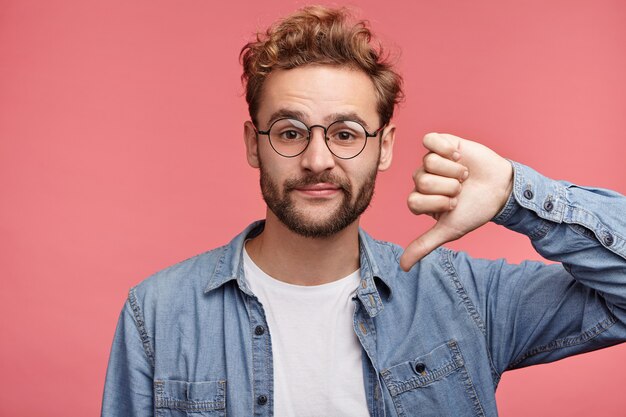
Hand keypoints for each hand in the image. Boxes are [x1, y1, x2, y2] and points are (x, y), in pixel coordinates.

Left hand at [399, 133, 513, 270]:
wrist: (501, 189)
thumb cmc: (475, 210)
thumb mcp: (449, 230)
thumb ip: (423, 245)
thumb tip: (403, 267)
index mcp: (420, 200)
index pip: (413, 201)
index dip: (437, 203)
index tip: (453, 205)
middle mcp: (422, 180)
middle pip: (421, 181)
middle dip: (447, 187)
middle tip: (460, 189)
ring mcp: (431, 161)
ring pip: (428, 162)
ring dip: (452, 170)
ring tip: (464, 174)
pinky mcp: (441, 143)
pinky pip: (430, 140)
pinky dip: (446, 149)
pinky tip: (459, 156)